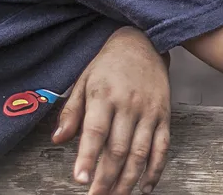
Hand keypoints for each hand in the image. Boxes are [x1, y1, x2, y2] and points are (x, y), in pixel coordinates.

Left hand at [51, 26, 170, 194]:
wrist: (143, 42)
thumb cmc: (108, 64)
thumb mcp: (83, 81)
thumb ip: (71, 111)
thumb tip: (58, 140)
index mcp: (104, 95)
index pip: (95, 131)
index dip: (88, 157)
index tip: (81, 179)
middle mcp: (129, 104)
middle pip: (119, 148)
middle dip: (106, 178)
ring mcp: (149, 111)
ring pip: (141, 152)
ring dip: (128, 179)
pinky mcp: (164, 115)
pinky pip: (162, 147)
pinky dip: (155, 169)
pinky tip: (145, 187)